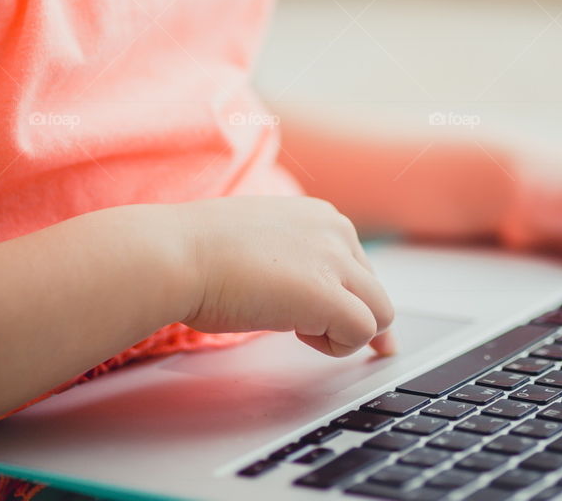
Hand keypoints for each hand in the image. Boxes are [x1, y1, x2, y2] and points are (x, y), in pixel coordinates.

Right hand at [171, 194, 397, 357]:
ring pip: (380, 312)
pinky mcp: (328, 294)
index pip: (359, 263)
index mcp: (318, 216)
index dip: (356, 297)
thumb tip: (299, 288)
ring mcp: (335, 259)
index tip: (359, 325)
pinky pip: (364, 331)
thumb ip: (290, 257)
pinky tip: (301, 335)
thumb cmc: (201, 252)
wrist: (180, 253)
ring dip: (346, 333)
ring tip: (300, 332)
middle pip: (376, 289)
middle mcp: (335, 230)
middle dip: (360, 319)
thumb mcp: (260, 242)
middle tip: (332, 342)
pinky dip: (338, 345)